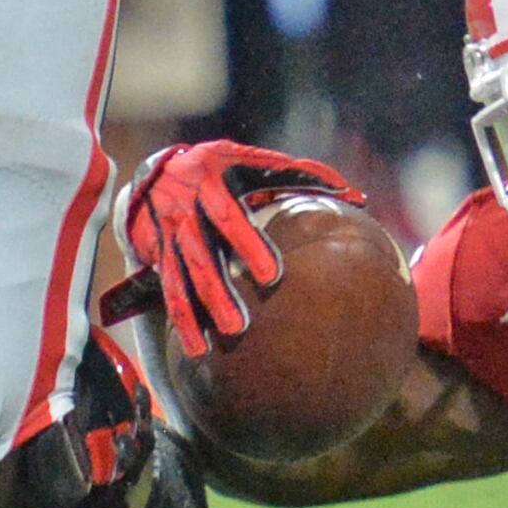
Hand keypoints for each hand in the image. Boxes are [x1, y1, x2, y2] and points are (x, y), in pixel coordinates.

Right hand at [105, 141, 363, 358]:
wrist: (153, 176)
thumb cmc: (218, 167)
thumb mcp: (249, 160)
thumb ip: (298, 174)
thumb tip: (354, 194)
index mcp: (210, 185)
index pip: (229, 217)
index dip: (247, 246)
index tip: (271, 276)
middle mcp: (186, 213)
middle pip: (201, 256)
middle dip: (219, 291)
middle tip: (241, 324)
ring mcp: (171, 238)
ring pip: (182, 280)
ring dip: (199, 312)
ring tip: (222, 339)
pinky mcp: (160, 258)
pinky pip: (170, 291)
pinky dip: (182, 321)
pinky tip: (196, 348)